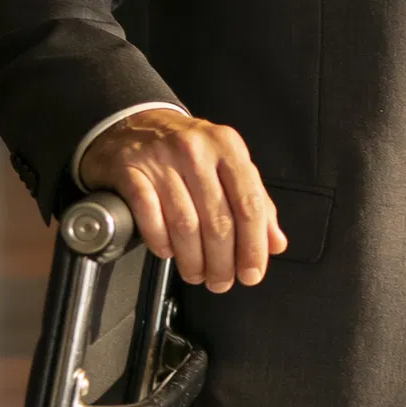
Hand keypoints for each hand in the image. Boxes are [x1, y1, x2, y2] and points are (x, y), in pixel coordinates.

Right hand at [79, 109, 286, 292]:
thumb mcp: (227, 166)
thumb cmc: (186, 152)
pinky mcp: (130, 170)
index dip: (253, 246)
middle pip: (217, 220)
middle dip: (222, 261)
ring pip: (185, 224)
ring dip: (193, 260)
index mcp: (227, 147)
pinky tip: (167, 252)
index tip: (252, 273)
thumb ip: (255, 202)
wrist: (133, 124)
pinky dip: (161, 241)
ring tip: (196, 274)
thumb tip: (275, 243)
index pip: (249, 203)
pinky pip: (150, 216)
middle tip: (221, 282)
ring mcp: (161, 159)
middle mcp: (196, 149)